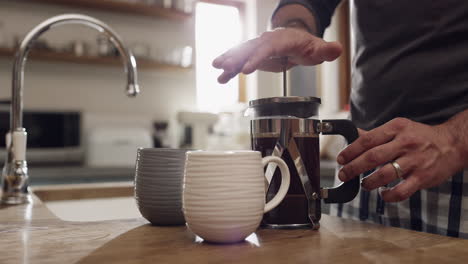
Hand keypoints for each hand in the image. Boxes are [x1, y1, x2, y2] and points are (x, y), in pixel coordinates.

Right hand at [212, 27, 341, 83]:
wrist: (297, 40)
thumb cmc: (307, 46)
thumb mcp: (318, 49)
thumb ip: (325, 50)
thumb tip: (336, 48)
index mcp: (282, 39)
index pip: (268, 48)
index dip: (256, 58)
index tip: (246, 69)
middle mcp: (267, 41)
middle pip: (250, 48)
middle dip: (236, 57)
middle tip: (223, 66)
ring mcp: (259, 48)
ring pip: (242, 53)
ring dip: (229, 60)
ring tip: (216, 68)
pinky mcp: (255, 56)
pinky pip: (241, 61)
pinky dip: (230, 68)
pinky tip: (221, 78)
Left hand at [336, 118, 463, 201]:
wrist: (452, 144)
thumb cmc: (420, 137)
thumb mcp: (399, 128)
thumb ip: (376, 134)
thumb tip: (352, 134)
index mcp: (396, 128)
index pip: (367, 140)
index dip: (350, 150)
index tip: (341, 159)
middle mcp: (405, 143)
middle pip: (372, 157)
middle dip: (353, 167)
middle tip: (343, 174)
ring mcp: (415, 161)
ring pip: (384, 174)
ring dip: (368, 182)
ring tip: (363, 184)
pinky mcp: (423, 177)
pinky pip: (401, 191)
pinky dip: (388, 195)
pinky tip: (382, 193)